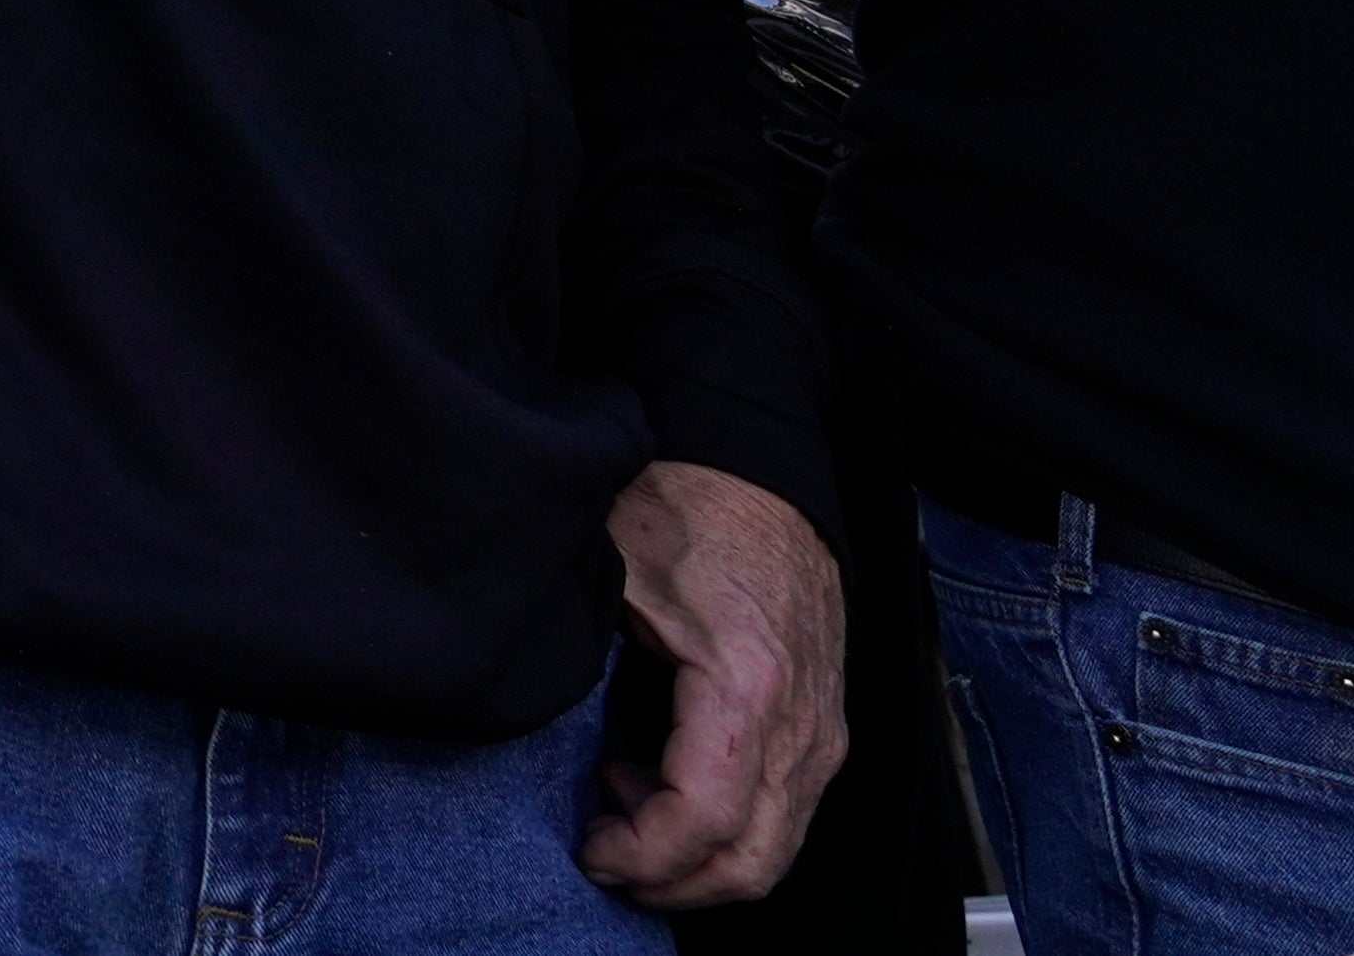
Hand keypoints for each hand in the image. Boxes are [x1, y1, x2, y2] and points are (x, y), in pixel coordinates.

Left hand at [577, 460, 848, 908]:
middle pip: (752, 860)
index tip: (588, 849)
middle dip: (671, 883)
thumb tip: (531, 725)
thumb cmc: (684, 507)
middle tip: (603, 858)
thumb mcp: (613, 572)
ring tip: (620, 813)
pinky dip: (723, 828)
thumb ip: (582, 654)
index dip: (642, 856)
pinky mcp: (822, 728)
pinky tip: (654, 782)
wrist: (758, 470)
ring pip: (773, 849)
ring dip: (694, 859)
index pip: (704, 821)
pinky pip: (782, 814)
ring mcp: (822, 731)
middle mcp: (802, 724)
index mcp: (747, 688)